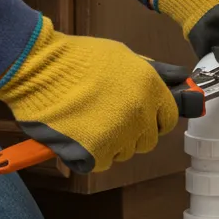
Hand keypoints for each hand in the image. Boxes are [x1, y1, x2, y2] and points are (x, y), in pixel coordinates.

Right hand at [0, 17, 194, 173]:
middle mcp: (139, 114)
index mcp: (150, 88)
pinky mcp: (93, 154)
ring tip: (88, 121)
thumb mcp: (122, 55)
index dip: (155, 117)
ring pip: (124, 152)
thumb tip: (181, 79)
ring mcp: (117, 136)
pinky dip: (89, 155)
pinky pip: (100, 163)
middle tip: (108, 117)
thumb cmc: (76, 58)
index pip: (168, 117)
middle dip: (133, 132)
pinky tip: (77, 134)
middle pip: (148, 140)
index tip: (143, 116)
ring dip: (111, 143)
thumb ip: (153, 72)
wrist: (37, 67)